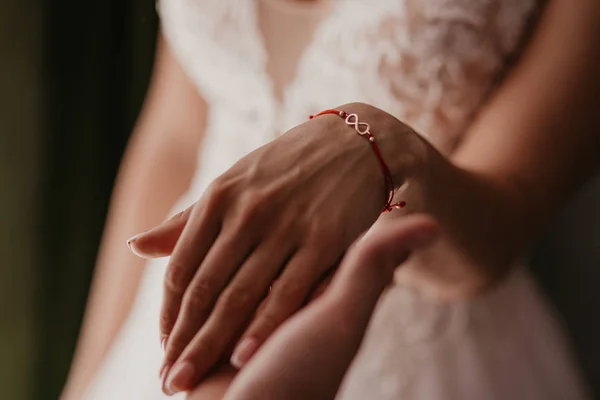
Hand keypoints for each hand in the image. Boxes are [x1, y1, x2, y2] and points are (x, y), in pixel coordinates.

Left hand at [128, 102, 426, 394]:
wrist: (353, 144)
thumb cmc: (286, 170)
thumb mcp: (233, 185)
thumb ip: (186, 222)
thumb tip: (134, 247)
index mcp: (219, 197)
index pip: (180, 268)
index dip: (169, 315)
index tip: (164, 348)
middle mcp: (247, 211)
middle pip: (205, 289)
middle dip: (184, 341)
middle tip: (169, 381)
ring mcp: (286, 226)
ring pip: (241, 296)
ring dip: (213, 344)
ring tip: (194, 380)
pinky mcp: (324, 240)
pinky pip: (289, 292)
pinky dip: (264, 328)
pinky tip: (244, 357)